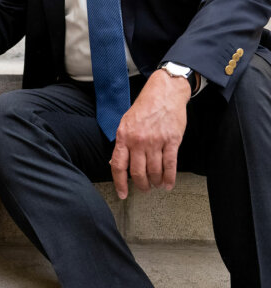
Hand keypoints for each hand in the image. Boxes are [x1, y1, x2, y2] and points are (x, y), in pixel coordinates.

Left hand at [110, 69, 189, 199]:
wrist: (164, 93)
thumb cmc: (144, 107)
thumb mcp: (126, 122)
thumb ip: (122, 143)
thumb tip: (116, 162)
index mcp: (124, 136)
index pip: (118, 165)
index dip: (120, 183)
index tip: (123, 194)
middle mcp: (138, 140)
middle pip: (138, 172)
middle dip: (141, 185)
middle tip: (145, 189)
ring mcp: (155, 141)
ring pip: (154, 171)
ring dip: (156, 183)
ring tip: (157, 185)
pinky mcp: (171, 141)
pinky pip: (170, 165)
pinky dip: (169, 178)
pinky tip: (168, 184)